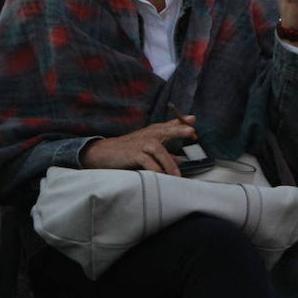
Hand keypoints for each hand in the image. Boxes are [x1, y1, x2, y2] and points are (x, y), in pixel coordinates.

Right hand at [82, 117, 198, 175]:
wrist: (104, 153)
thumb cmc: (128, 151)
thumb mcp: (149, 151)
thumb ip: (166, 154)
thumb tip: (183, 160)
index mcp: (153, 132)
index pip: (169, 125)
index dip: (181, 123)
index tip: (193, 120)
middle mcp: (148, 135)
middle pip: (165, 130)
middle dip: (178, 130)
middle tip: (191, 131)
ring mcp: (140, 143)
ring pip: (158, 150)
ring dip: (169, 162)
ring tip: (177, 175)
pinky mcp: (133, 153)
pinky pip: (147, 162)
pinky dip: (155, 170)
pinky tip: (161, 176)